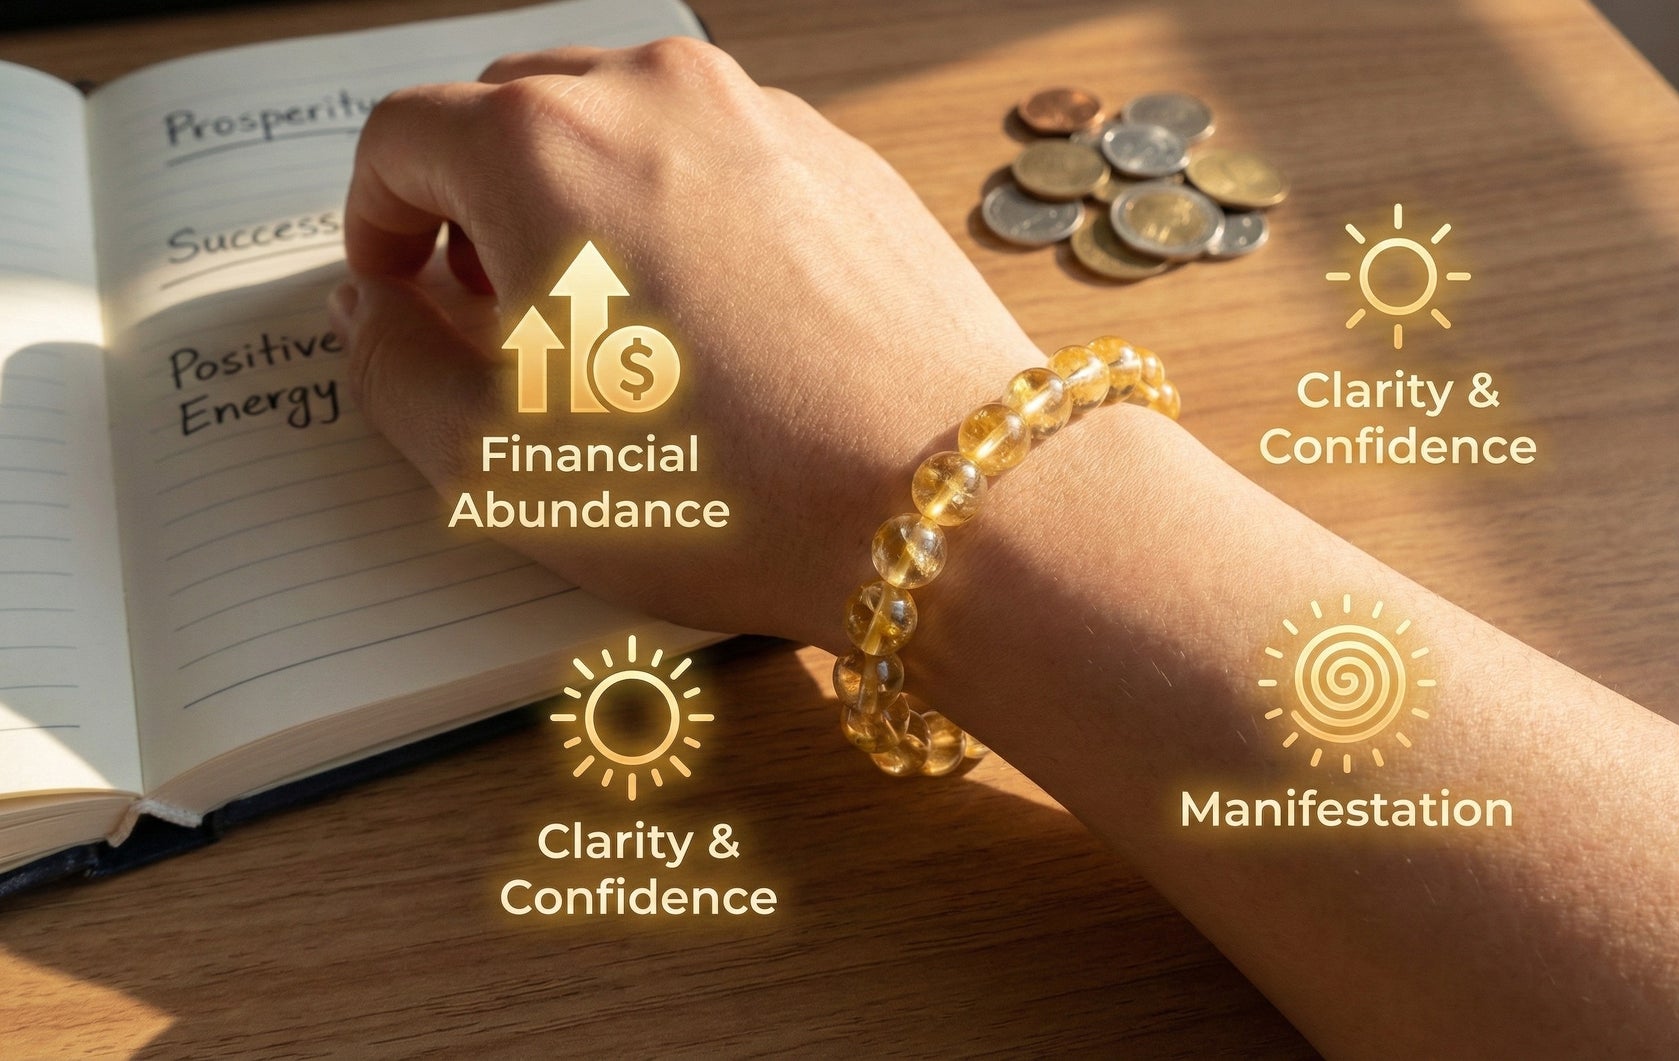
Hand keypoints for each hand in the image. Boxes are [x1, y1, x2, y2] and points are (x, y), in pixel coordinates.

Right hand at [333, 38, 1044, 644]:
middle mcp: (653, 92)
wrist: (943, 496)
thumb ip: (389, 366)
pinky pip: (724, 157)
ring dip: (584, 200)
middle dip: (477, 203)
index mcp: (541, 143)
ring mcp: (764, 116)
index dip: (376, 220)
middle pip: (512, 111)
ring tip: (612, 321)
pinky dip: (687, 210)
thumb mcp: (493, 464)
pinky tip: (719, 317)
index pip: (402, 138)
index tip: (397, 290)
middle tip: (497, 315)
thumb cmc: (721, 489)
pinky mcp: (845, 159)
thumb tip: (376, 308)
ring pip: (626, 124)